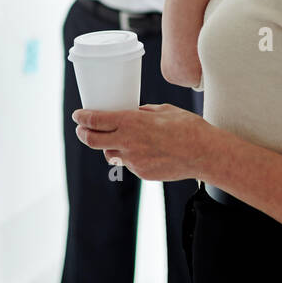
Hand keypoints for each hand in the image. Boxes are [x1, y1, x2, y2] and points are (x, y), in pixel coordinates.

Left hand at [72, 103, 209, 181]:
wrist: (204, 153)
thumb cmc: (187, 127)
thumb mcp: (163, 110)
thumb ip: (143, 113)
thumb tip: (133, 112)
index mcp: (131, 122)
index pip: (96, 121)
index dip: (82, 118)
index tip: (78, 115)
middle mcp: (128, 142)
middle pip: (92, 140)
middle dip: (83, 133)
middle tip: (81, 129)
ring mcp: (134, 160)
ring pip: (109, 153)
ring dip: (107, 146)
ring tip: (112, 139)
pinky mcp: (142, 173)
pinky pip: (128, 163)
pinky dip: (129, 156)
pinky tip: (140, 150)